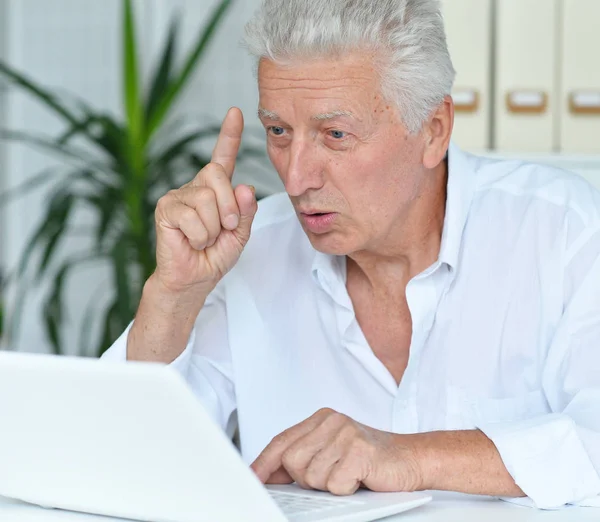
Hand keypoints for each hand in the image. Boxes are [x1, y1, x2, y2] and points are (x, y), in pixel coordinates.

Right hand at [154, 107, 256, 292]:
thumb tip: (245, 187)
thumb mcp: (240, 234)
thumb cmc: (215, 255)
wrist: (195, 278)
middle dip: (228, 207)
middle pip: (217, 174)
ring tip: (205, 239)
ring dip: (214, 227)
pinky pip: (191, 216)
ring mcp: (179, 195)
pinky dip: (200, 236)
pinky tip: (191, 241)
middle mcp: (196, 187)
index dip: (230, 135)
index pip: (223, 157)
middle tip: (225, 228)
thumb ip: (246, 211)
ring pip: (206, 199)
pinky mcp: (165, 208)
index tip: (236, 112)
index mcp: (216, 190)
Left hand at [251, 408, 424, 495]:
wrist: (412, 458)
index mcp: (322, 418)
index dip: (263, 462)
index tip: (251, 479)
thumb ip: (303, 456)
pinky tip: (359, 478)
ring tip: (348, 475)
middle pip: (292, 461)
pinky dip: (346, 489)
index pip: (282, 441)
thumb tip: (269, 475)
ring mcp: (346, 433)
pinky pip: (334, 484)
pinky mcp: (359, 450)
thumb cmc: (370, 458)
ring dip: (328, 486)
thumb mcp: (332, 451)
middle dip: (306, 479)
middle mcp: (332, 421)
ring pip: (311, 476)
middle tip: (331, 476)